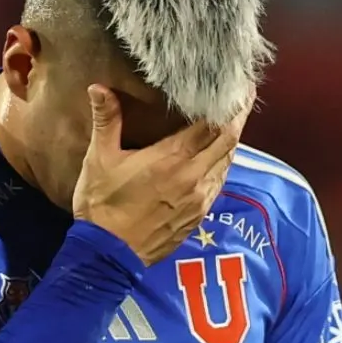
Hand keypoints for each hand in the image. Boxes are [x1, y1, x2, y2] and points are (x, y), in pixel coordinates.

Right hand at [72, 85, 247, 264]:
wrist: (107, 255)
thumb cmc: (101, 206)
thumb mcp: (99, 159)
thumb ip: (106, 120)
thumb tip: (98, 88)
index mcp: (172, 159)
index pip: (214, 125)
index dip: (230, 104)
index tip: (239, 87)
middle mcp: (194, 177)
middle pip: (228, 141)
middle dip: (238, 118)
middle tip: (243, 97)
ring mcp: (200, 199)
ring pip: (226, 162)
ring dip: (231, 141)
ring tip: (233, 121)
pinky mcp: (199, 216)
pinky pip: (219, 183)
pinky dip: (222, 164)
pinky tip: (216, 157)